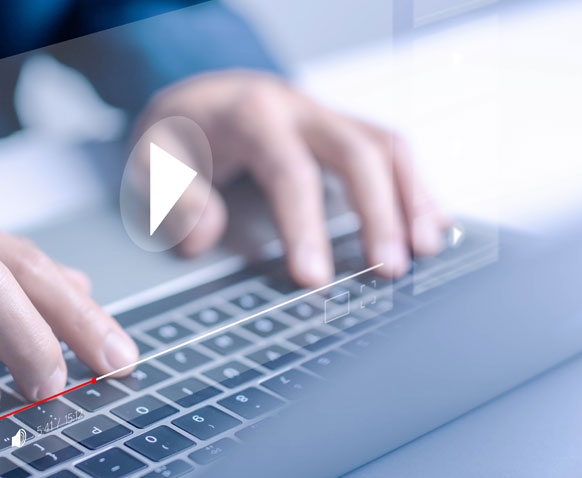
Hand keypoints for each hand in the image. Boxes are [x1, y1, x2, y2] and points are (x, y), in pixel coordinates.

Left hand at [135, 70, 449, 284]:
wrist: (198, 95)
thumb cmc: (180, 132)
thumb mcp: (151, 160)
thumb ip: (172, 197)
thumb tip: (204, 236)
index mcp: (252, 115)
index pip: (289, 170)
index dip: (304, 225)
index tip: (314, 278)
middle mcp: (300, 110)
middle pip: (357, 152)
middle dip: (378, 213)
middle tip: (388, 271)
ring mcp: (328, 117)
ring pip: (387, 147)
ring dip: (412, 199)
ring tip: (426, 252)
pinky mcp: (344, 131)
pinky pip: (392, 153)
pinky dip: (415, 190)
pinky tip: (430, 228)